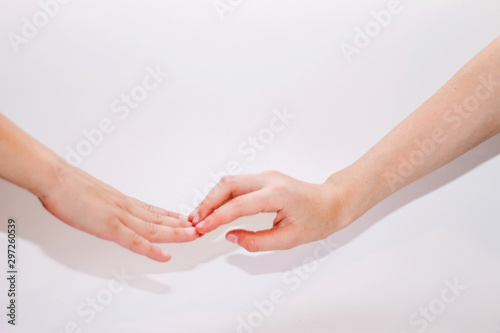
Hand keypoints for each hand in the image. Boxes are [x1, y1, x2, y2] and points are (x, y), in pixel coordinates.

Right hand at [38, 162, 198, 261]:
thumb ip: (105, 204)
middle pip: (160, 219)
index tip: (186, 219)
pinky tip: (165, 255)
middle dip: (182, 225)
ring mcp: (120, 217)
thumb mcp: (94, 196)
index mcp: (123, 201)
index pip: (153, 210)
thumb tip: (109, 208)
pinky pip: (135, 241)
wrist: (55, 178)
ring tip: (194, 236)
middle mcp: (127, 208)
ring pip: (154, 228)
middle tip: (201, 227)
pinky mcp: (110, 227)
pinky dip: (152, 249)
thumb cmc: (69, 186)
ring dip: (176, 233)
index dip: (171, 216)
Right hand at [189, 171, 349, 251]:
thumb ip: (258, 241)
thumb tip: (231, 237)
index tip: (201, 228)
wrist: (331, 202)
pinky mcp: (263, 178)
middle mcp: (269, 180)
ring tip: (200, 217)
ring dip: (212, 198)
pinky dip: (222, 195)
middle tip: (194, 221)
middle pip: (228, 184)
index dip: (217, 217)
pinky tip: (214, 209)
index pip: (239, 204)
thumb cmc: (316, 220)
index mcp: (278, 194)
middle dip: (208, 202)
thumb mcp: (289, 239)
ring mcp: (266, 176)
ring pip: (230, 181)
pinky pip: (237, 183)